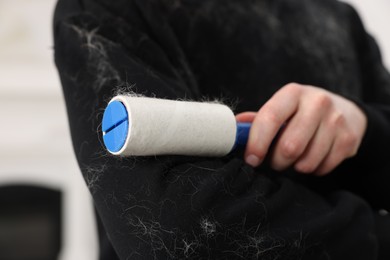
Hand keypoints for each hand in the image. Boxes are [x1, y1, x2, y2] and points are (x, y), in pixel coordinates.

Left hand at [236, 83, 366, 175]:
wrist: (345, 112)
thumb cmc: (301, 113)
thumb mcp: (281, 108)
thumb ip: (257, 119)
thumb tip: (233, 128)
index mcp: (292, 93)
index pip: (270, 118)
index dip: (257, 143)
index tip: (251, 159)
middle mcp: (317, 102)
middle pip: (289, 147)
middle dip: (277, 161)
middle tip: (275, 160)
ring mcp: (336, 120)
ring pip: (306, 162)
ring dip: (295, 167)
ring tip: (295, 157)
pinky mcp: (349, 139)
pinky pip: (322, 168)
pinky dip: (312, 170)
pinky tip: (312, 157)